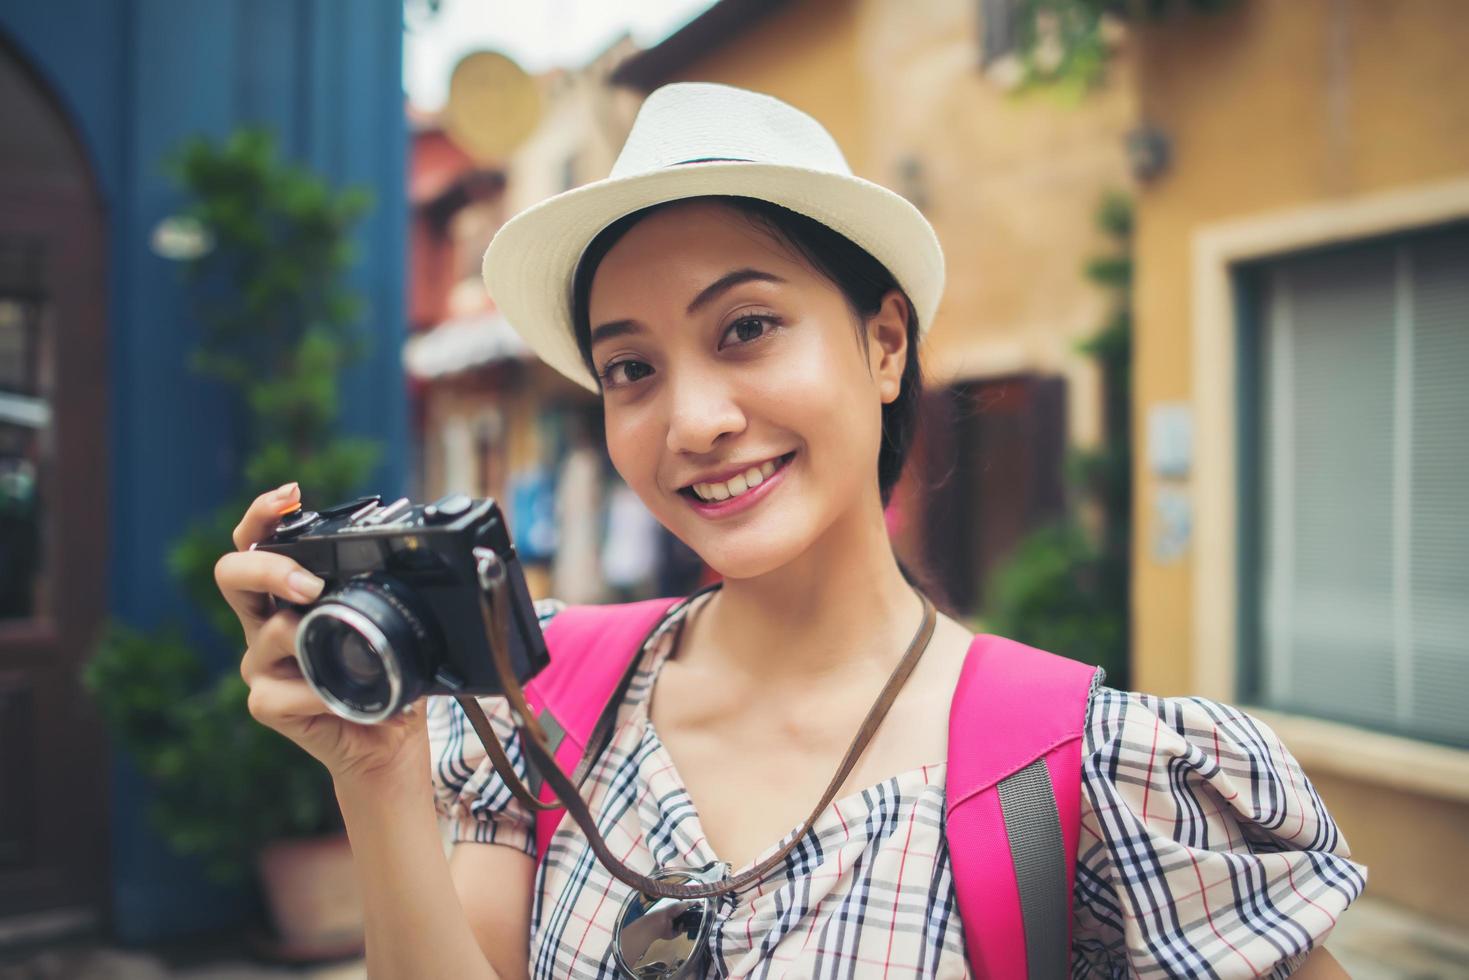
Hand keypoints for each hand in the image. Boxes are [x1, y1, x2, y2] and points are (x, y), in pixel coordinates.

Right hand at [215, 482, 429, 788]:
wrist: (388, 738)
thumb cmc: (389, 673)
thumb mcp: (390, 620)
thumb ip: (382, 589)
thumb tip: (418, 555)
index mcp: (290, 592)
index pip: (259, 540)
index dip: (264, 513)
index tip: (291, 494)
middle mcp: (266, 621)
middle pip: (231, 573)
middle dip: (268, 567)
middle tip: (309, 583)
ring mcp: (261, 662)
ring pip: (267, 631)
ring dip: (308, 636)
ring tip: (348, 649)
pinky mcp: (266, 703)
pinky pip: (282, 689)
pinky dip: (314, 691)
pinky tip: (336, 698)